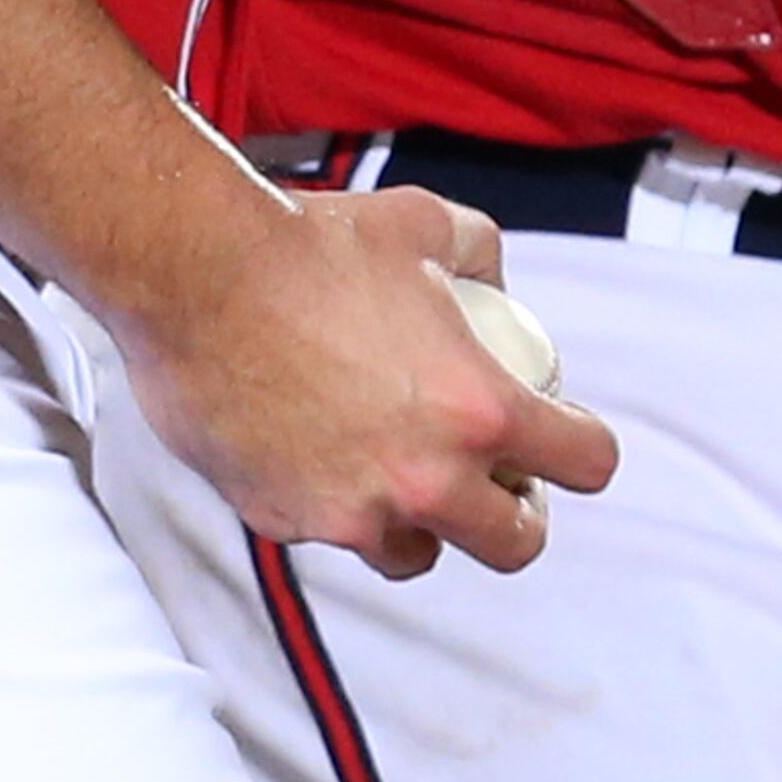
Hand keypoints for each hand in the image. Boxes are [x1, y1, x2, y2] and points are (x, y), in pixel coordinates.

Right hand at [104, 182, 616, 577]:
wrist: (194, 273)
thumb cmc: (308, 245)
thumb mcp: (426, 225)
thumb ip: (480, 255)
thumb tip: (494, 280)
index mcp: (479, 410)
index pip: (586, 463)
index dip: (586, 448)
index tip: (569, 438)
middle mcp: (425, 479)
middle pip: (516, 544)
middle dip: (518, 515)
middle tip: (500, 486)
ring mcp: (352, 512)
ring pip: (417, 556)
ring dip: (425, 528)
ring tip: (407, 482)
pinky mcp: (285, 521)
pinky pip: (332, 535)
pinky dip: (338, 508)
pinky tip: (321, 455)